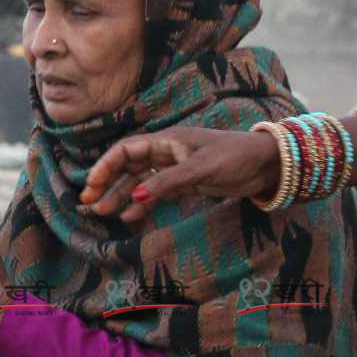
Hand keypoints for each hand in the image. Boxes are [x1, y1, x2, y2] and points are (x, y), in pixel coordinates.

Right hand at [80, 128, 281, 223]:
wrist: (266, 164)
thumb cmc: (235, 157)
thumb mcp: (201, 169)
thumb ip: (167, 182)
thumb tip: (135, 196)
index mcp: (167, 140)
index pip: (126, 150)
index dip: (106, 166)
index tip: (92, 186)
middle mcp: (166, 153)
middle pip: (127, 167)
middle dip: (107, 183)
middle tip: (90, 203)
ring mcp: (174, 169)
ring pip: (139, 182)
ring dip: (121, 196)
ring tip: (104, 212)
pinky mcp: (185, 183)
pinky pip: (156, 194)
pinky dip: (142, 204)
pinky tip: (130, 216)